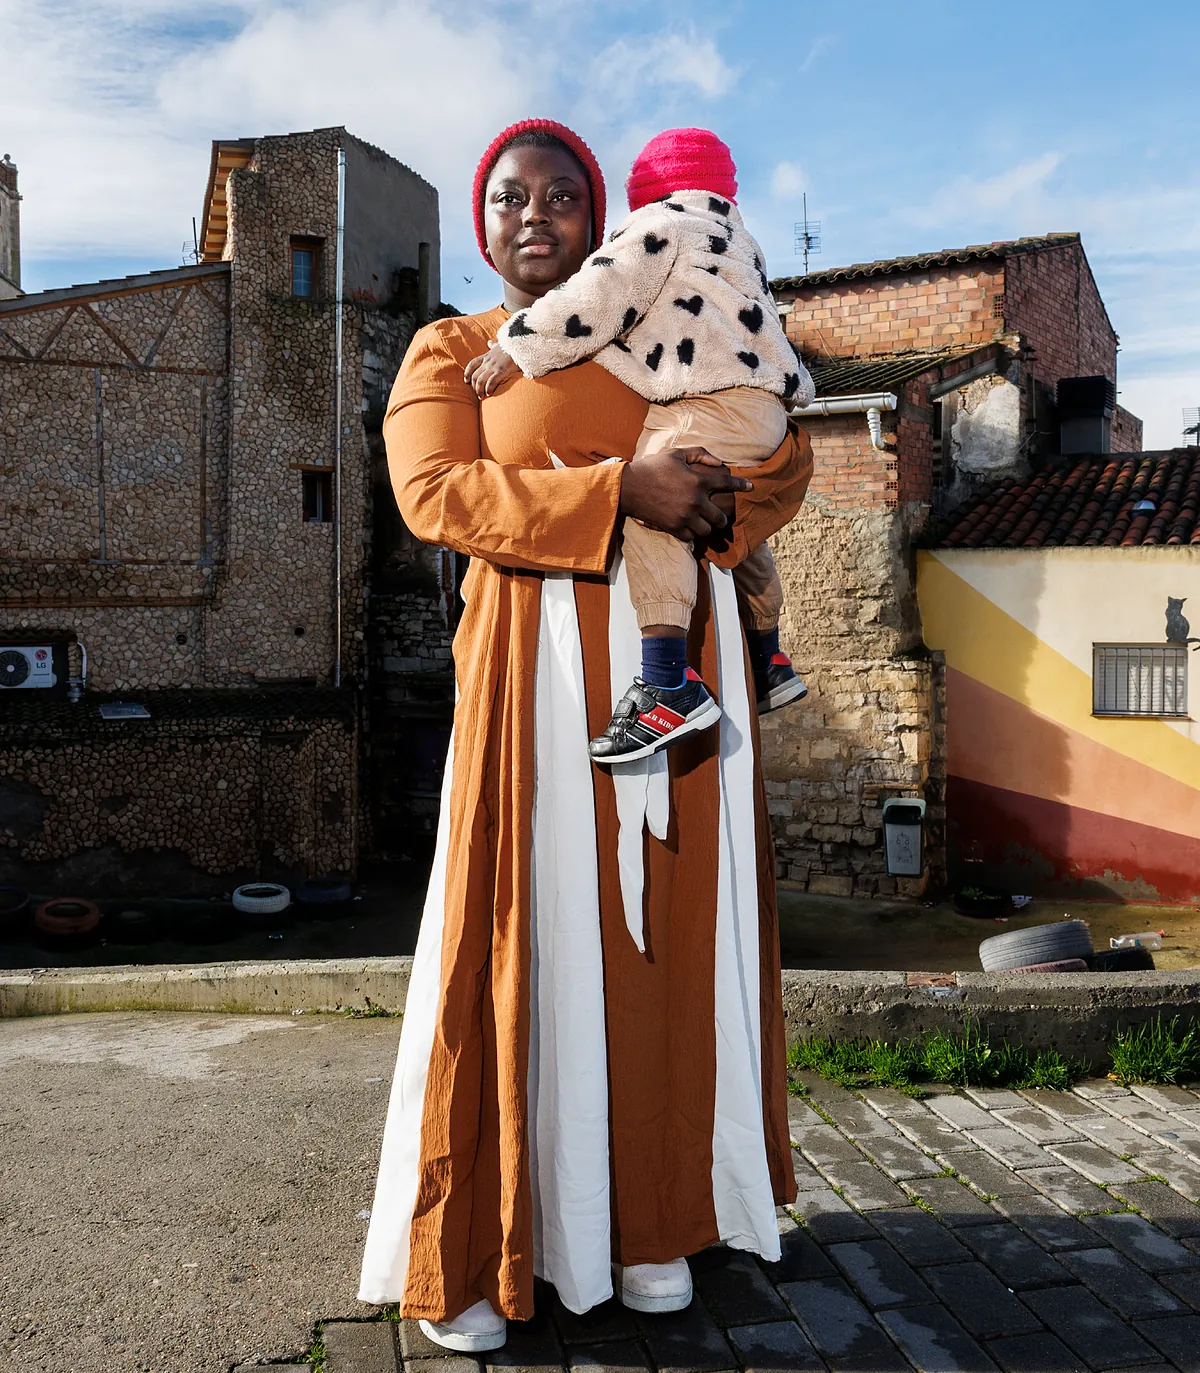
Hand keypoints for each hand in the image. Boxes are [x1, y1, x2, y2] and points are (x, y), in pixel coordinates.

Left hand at [464, 344, 519, 397]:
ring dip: (479, 390)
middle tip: (478, 395)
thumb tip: (489, 342)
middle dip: (474, 387)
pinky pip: (491, 381)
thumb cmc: (511, 346)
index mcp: (487, 356)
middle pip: (475, 376)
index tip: (466, 381)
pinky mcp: (501, 370)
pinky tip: (489, 393)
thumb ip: (493, 346)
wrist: (520, 344)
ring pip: (480, 380)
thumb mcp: (499, 345)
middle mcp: (488, 362)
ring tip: (482, 397)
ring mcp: (493, 366)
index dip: (467, 373)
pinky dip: (489, 389)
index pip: (472, 364)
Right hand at [619, 447, 751, 540]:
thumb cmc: (653, 467)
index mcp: (698, 480)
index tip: (751, 487)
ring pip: (707, 530)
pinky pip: (691, 537)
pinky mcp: (673, 528)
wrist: (629, 487)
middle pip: (720, 517)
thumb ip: (701, 454)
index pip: (727, 482)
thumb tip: (720, 462)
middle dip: (722, 518)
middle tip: (719, 517)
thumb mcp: (677, 453)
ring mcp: (685, 516)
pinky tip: (690, 528)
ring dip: (707, 527)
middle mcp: (695, 501)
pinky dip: (692, 534)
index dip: (741, 484)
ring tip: (703, 524)